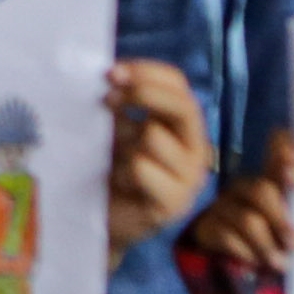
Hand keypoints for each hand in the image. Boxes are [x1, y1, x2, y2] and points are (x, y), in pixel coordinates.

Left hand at [104, 61, 211, 264]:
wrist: (98, 221)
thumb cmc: (108, 169)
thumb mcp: (116, 128)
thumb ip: (122, 103)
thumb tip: (112, 75)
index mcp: (183, 127)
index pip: (179, 85)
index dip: (148, 72)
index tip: (112, 71)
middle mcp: (195, 150)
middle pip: (182, 106)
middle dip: (143, 93)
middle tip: (107, 96)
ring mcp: (189, 180)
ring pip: (154, 136)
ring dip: (125, 144)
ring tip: (115, 163)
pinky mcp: (173, 204)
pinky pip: (142, 166)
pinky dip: (122, 170)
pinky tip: (120, 185)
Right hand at [186, 127, 293, 274]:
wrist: (238, 266)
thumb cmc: (278, 240)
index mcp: (274, 176)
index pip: (279, 144)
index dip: (286, 151)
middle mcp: (247, 185)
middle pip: (262, 191)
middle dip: (280, 220)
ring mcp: (224, 205)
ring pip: (247, 220)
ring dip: (266, 245)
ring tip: (281, 263)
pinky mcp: (207, 227)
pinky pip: (227, 237)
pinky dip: (246, 253)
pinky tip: (255, 264)